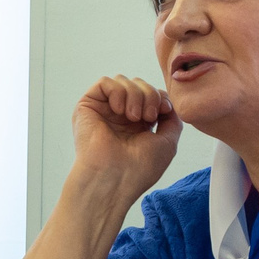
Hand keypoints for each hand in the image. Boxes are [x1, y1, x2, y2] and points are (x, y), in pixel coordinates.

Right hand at [71, 74, 181, 194]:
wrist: (114, 178)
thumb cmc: (139, 168)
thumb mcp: (167, 142)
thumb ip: (171, 120)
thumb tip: (166, 103)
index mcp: (137, 124)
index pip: (151, 94)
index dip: (160, 97)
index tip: (164, 112)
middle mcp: (119, 115)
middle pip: (139, 84)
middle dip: (150, 95)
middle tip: (148, 117)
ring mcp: (103, 110)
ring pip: (123, 80)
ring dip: (135, 95)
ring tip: (133, 117)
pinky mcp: (87, 106)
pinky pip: (105, 82)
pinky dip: (117, 91)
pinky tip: (119, 110)